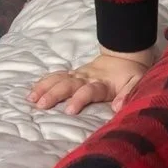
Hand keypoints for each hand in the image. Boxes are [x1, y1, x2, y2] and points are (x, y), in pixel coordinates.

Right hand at [29, 48, 148, 114]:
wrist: (125, 56)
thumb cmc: (130, 75)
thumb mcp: (137, 83)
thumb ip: (128, 94)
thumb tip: (118, 107)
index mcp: (103, 84)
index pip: (89, 90)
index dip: (79, 98)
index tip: (69, 110)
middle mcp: (87, 78)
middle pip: (68, 85)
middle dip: (54, 94)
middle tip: (42, 105)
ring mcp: (78, 75)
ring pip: (59, 79)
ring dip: (44, 88)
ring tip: (31, 99)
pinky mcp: (73, 74)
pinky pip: (56, 76)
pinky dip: (43, 83)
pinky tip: (31, 92)